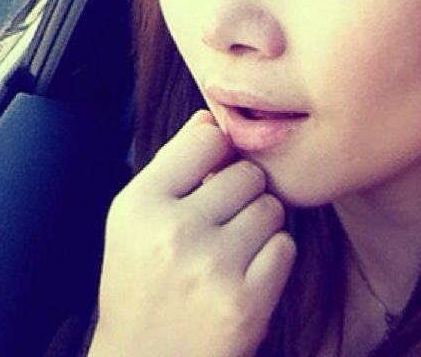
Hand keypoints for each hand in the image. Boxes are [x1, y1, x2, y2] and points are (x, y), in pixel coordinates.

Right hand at [88, 110, 296, 356]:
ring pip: (272, 207)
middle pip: (248, 172)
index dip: (218, 153)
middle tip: (220, 225)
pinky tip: (245, 277)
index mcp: (140, 205)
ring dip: (260, 226)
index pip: (208, 137)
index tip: (213, 173)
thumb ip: (172, 164)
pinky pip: (286, 246)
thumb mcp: (134, 221)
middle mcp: (174, 232)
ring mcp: (212, 268)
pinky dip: (272, 258)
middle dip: (242, 194)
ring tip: (231, 252)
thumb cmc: (143, 284)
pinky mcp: (246, 303)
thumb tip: (210, 118)